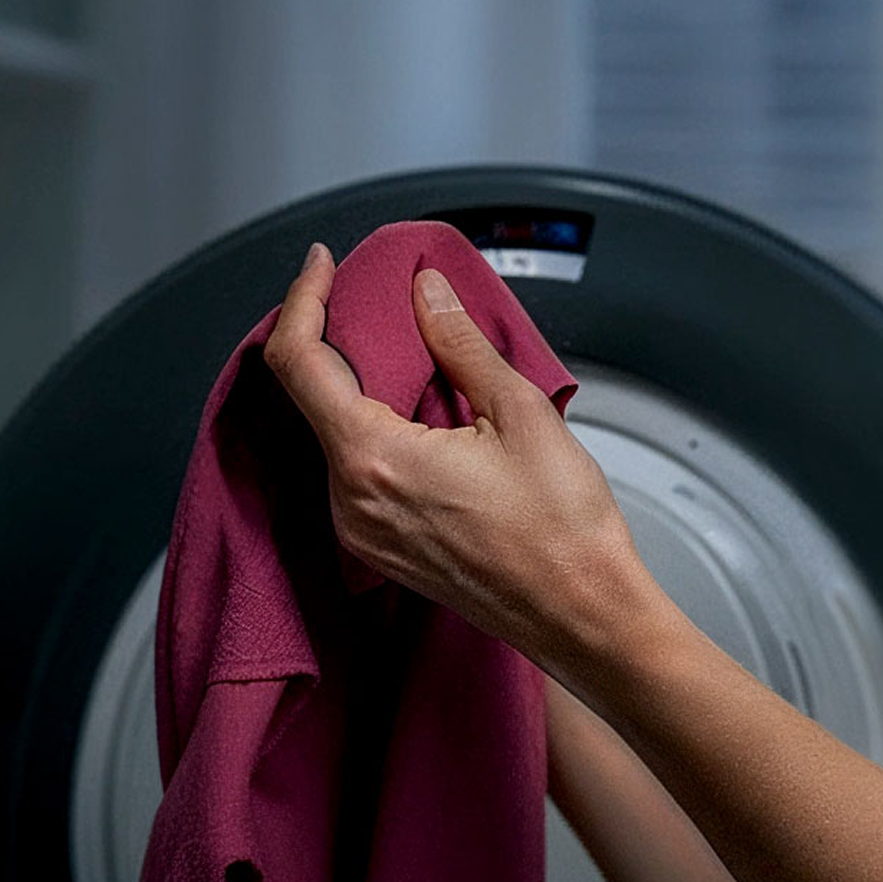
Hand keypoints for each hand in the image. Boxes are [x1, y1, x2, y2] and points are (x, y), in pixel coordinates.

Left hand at [261, 245, 655, 677]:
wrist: (583, 616)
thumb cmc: (563, 534)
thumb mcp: (520, 413)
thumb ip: (460, 343)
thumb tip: (426, 293)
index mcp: (374, 460)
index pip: (298, 363)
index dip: (303, 301)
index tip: (322, 265)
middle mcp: (351, 501)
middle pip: (310, 397)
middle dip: (333, 338)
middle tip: (371, 296)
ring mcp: (361, 531)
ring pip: (332, 434)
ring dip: (358, 385)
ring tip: (408, 352)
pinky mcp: (379, 549)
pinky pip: (354, 472)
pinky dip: (372, 428)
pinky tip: (419, 411)